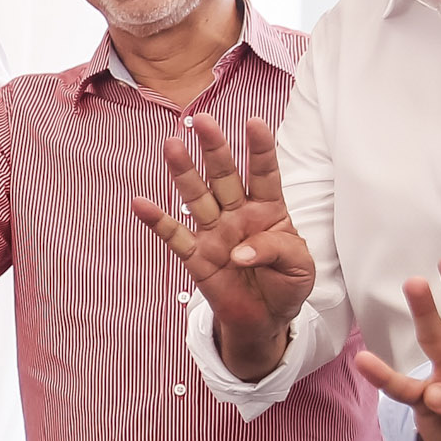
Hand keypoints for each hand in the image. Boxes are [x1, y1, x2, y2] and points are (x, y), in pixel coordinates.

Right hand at [128, 113, 313, 372]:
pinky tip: (140, 203)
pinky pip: (175, 236)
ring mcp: (214, 233)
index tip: (254, 122)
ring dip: (183, 172)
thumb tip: (238, 252)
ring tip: (171, 145)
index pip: (264, 173)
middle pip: (224, 175)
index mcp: (269, 209)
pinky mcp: (196, 256)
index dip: (260, 148)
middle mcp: (238, 214)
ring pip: (196, 197)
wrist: (266, 320)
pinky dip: (157, 221)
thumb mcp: (300, 267)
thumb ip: (276, 250)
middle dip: (213, 148)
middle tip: (202, 120)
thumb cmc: (287, 285)